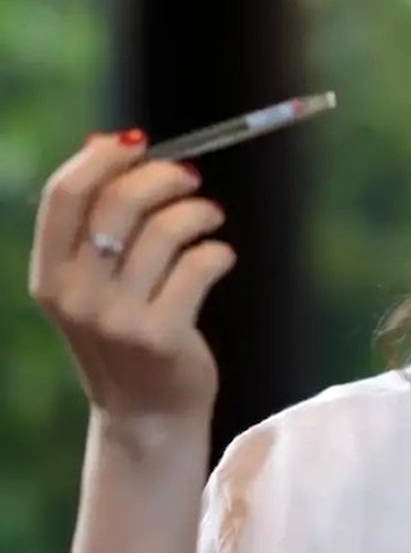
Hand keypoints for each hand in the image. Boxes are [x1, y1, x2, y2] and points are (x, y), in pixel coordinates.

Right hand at [28, 130, 234, 437]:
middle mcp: (74, 295)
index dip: (104, 158)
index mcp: (49, 274)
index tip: (140, 142)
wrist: (147, 412)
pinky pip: (200, 265)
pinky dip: (218, 252)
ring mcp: (115, 318)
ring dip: (199, 212)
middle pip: (119, 203)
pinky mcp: (160, 334)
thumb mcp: (95, 279)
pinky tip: (220, 258)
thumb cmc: (127, 329)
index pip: (64, 195)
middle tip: (190, 178)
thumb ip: (96, 218)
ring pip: (166, 231)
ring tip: (210, 217)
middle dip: (163, 177)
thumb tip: (109, 139)